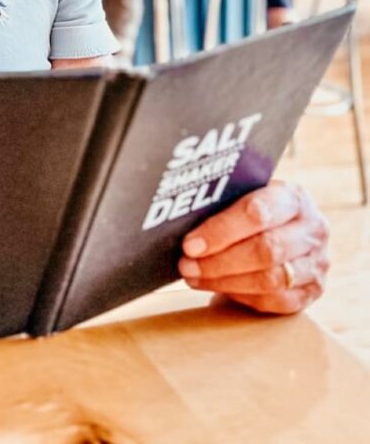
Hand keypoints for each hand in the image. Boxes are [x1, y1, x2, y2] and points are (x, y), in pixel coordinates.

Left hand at [177, 182, 328, 314]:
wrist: (285, 227)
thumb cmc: (253, 208)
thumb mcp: (244, 194)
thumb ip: (222, 204)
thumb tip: (178, 217)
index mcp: (294, 198)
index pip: (257, 212)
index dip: (220, 230)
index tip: (189, 243)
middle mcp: (312, 230)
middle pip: (265, 250)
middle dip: (219, 261)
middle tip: (187, 264)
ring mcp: (317, 263)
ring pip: (270, 280)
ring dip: (225, 281)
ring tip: (195, 276)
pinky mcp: (312, 291)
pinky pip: (276, 301)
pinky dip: (242, 296)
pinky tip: (217, 287)